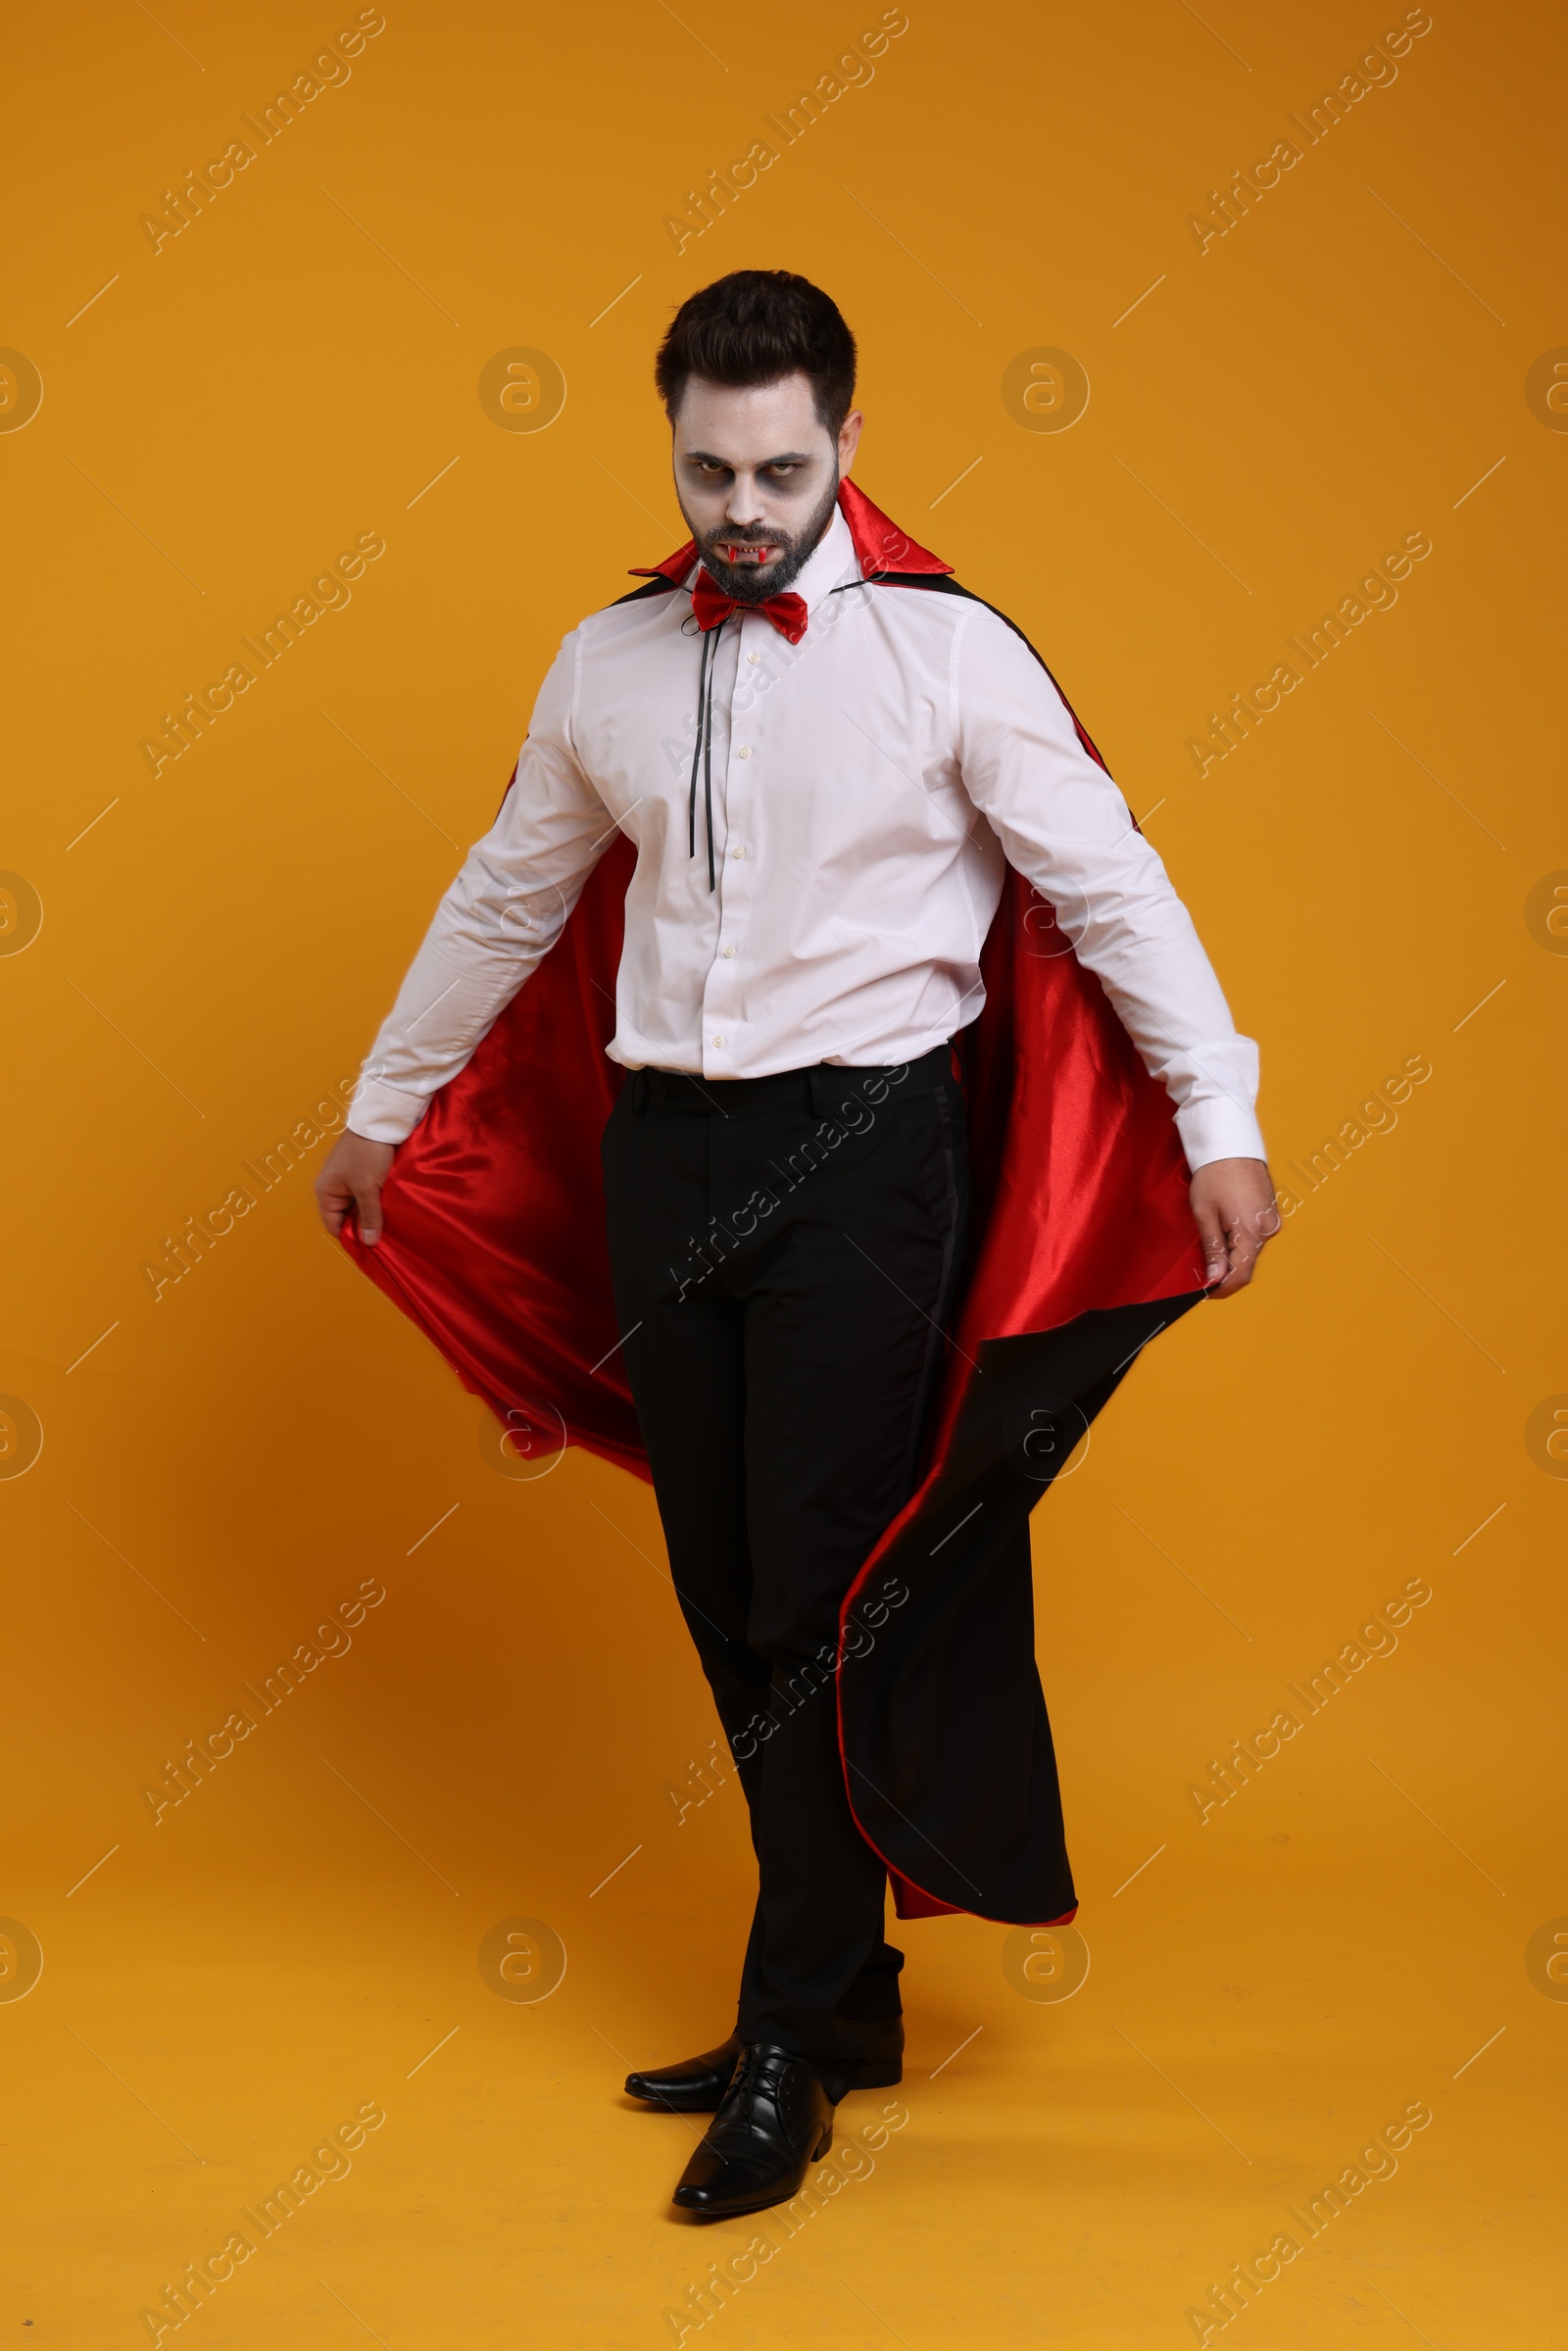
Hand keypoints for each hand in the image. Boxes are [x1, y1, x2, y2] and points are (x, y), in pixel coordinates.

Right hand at [316, 1130, 395, 1245]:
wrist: (378, 1122)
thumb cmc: (367, 1154)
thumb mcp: (368, 1188)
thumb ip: (369, 1216)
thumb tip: (369, 1242)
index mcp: (326, 1192)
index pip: (334, 1225)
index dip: (351, 1237)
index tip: (370, 1245)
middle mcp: (332, 1187)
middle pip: (346, 1217)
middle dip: (363, 1226)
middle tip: (383, 1236)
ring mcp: (346, 1180)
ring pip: (357, 1206)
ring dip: (370, 1213)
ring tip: (387, 1223)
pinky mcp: (360, 1173)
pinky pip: (364, 1195)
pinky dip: (374, 1202)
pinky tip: (388, 1207)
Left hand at [1189, 1157, 1279, 1297]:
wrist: (1231, 1144)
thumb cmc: (1214, 1174)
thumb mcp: (1204, 1214)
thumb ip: (1213, 1249)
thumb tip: (1215, 1278)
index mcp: (1252, 1231)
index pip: (1241, 1275)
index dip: (1222, 1288)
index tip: (1205, 1292)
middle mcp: (1268, 1229)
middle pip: (1246, 1263)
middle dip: (1224, 1268)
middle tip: (1200, 1260)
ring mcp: (1272, 1221)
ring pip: (1250, 1250)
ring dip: (1231, 1252)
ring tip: (1210, 1234)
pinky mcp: (1270, 1213)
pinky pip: (1255, 1236)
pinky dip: (1239, 1239)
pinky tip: (1223, 1224)